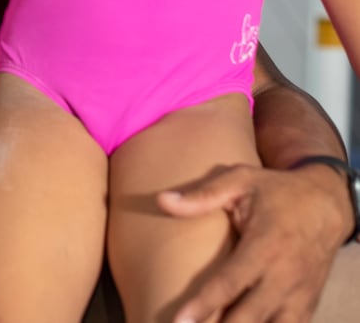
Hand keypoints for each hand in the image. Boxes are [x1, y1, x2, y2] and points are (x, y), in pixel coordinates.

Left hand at [160, 161, 352, 321]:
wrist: (327, 205)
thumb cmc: (277, 192)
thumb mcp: (240, 181)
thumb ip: (202, 195)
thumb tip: (161, 200)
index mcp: (265, 246)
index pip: (230, 283)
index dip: (204, 305)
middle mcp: (284, 277)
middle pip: (250, 317)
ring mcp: (299, 296)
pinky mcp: (307, 307)